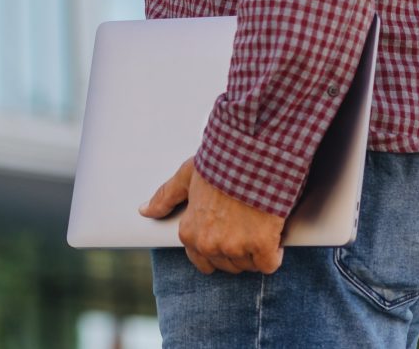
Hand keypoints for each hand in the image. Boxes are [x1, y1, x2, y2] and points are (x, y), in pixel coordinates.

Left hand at [139, 155, 286, 274]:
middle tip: (245, 225)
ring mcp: (235, 247)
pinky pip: (269, 265)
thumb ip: (166, 196)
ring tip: (258, 224)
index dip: (218, 248)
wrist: (252, 153)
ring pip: (248, 266)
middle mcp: (209, 245)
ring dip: (256, 252)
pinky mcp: (261, 247)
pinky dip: (274, 253)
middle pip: (227, 265)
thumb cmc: (221, 161)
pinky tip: (274, 235)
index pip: (202, 261)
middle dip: (237, 250)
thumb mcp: (187, 175)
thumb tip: (144, 210)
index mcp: (190, 232)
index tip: (229, 233)